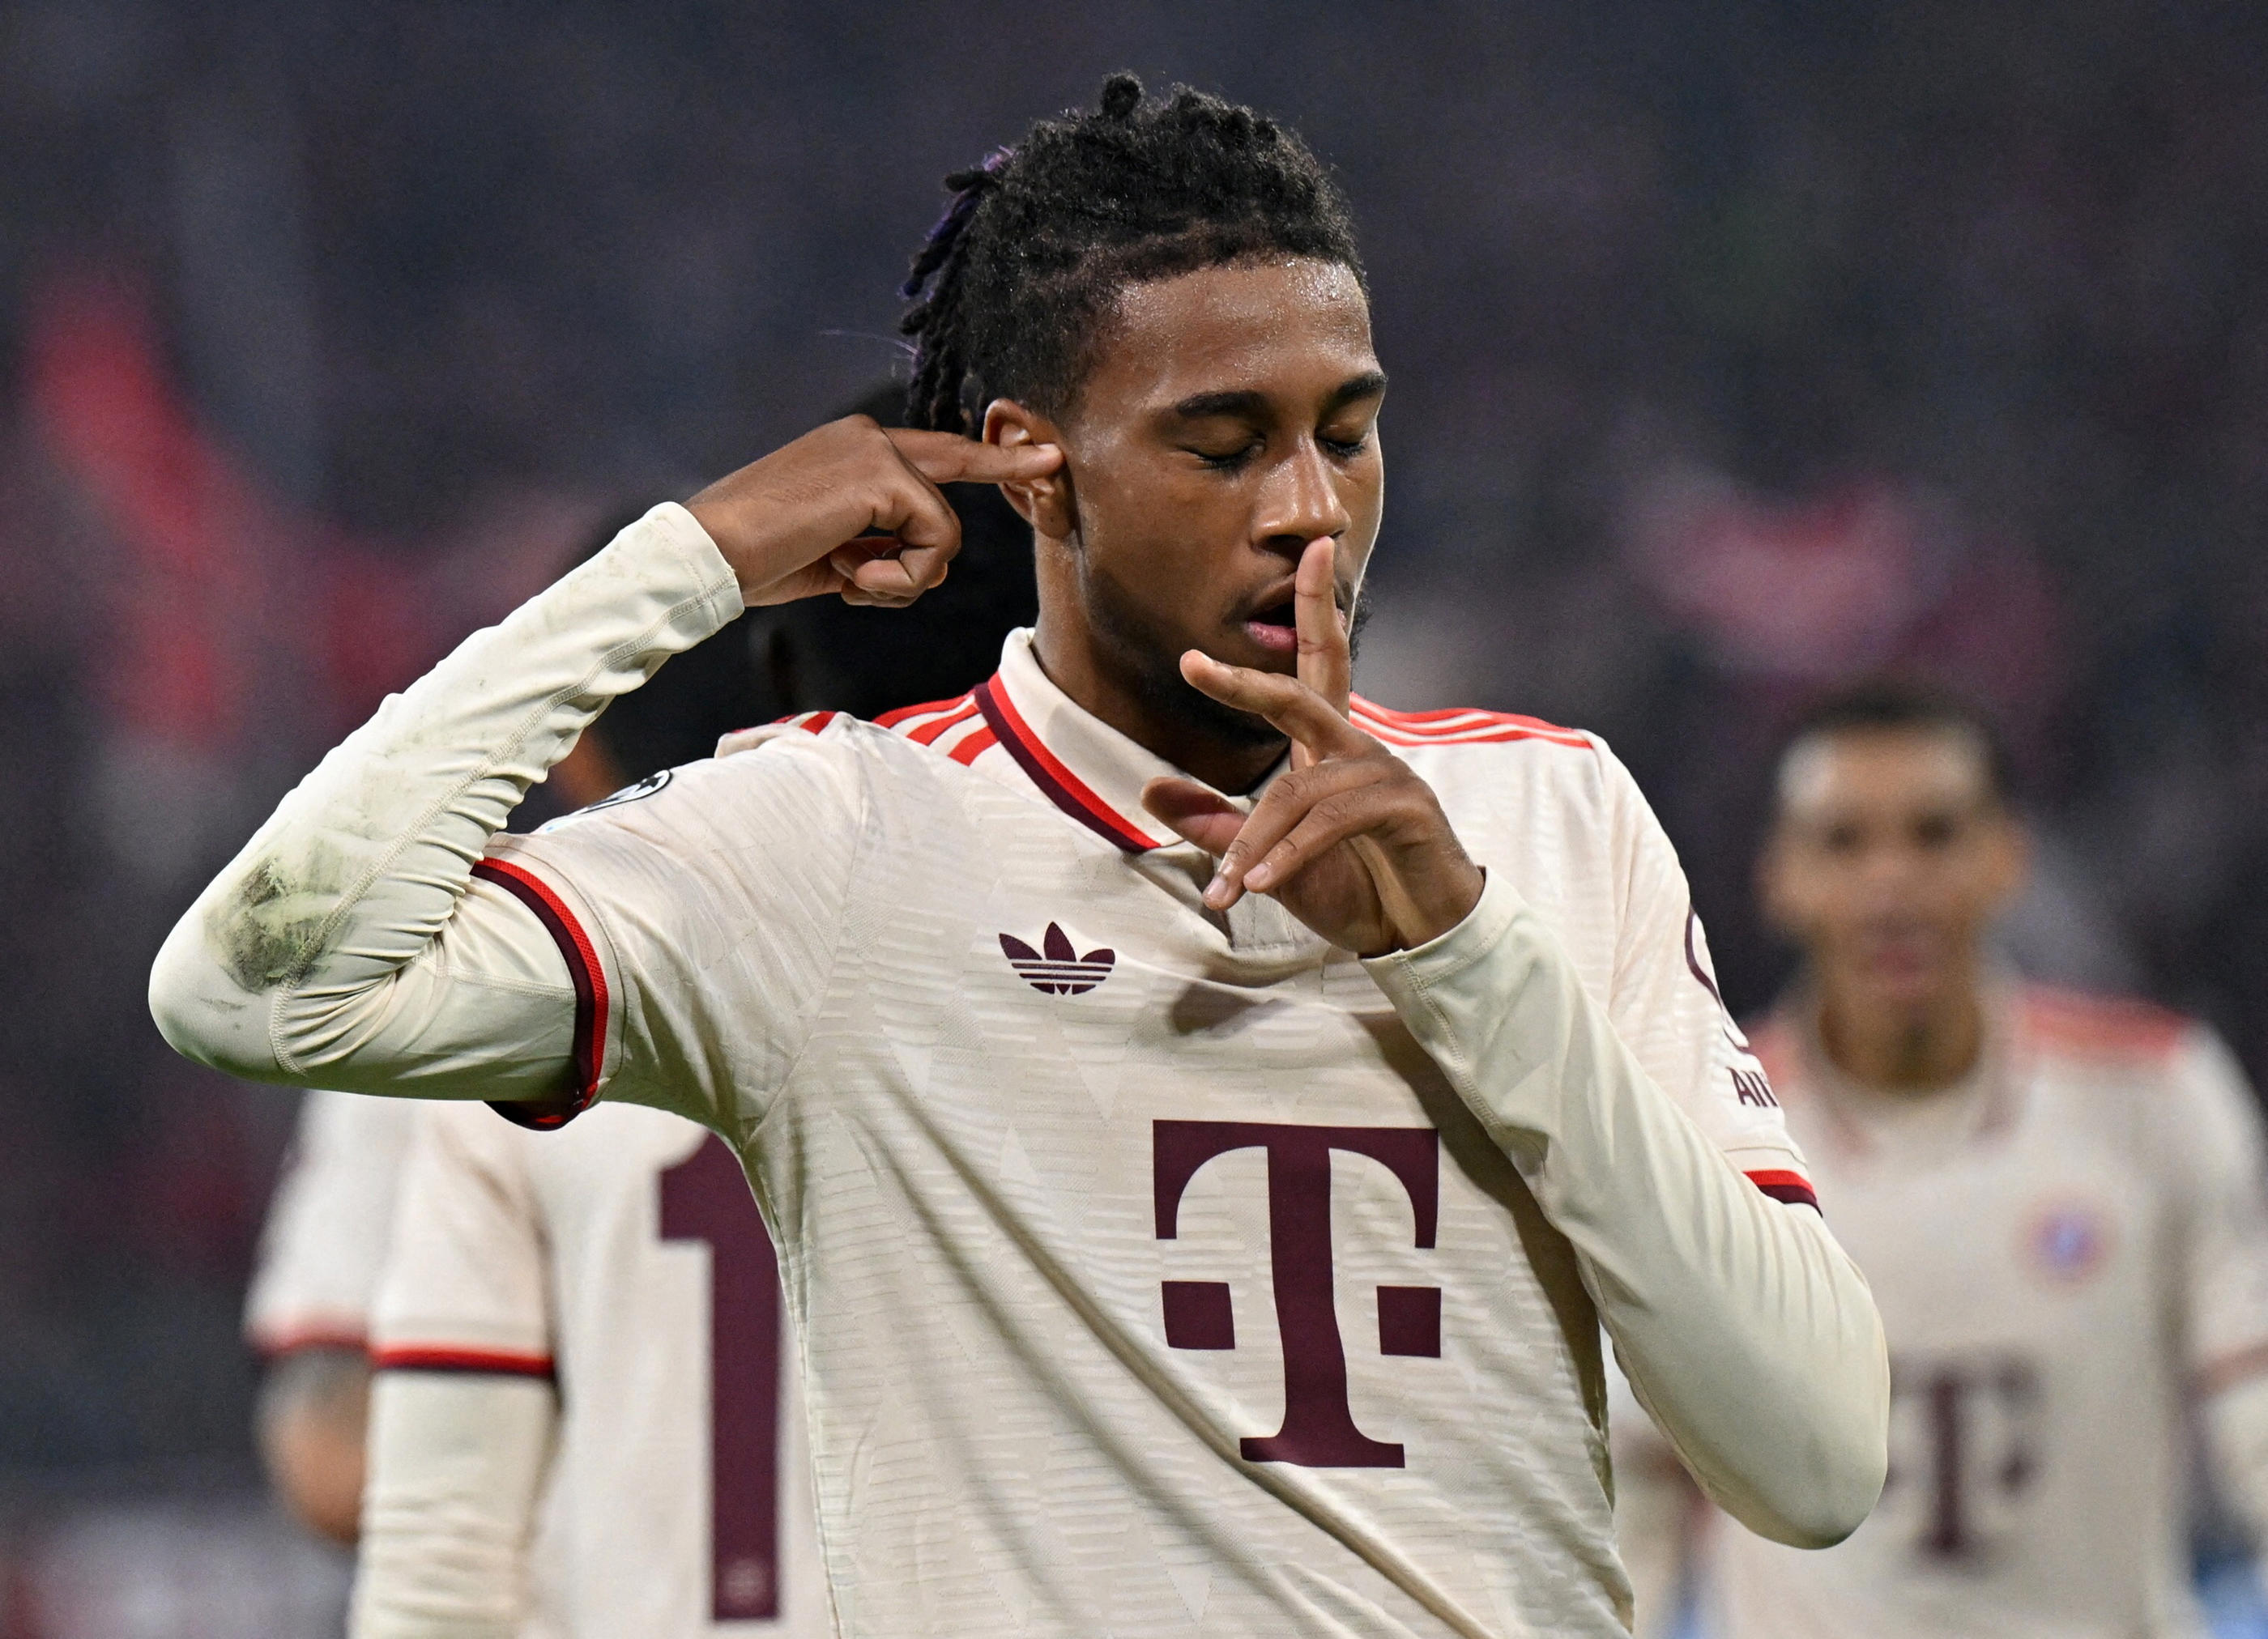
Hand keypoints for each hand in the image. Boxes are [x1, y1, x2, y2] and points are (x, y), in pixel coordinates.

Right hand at [686, 416, 1062, 606]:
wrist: (708, 554)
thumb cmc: (758, 560)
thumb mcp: (831, 553)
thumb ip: (877, 547)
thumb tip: (922, 564)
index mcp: (853, 448)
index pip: (935, 453)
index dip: (988, 458)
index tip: (1041, 455)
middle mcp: (868, 437)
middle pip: (956, 468)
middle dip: (1000, 477)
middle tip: (1048, 472)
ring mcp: (875, 452)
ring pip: (944, 529)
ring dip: (907, 578)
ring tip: (853, 582)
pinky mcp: (881, 477)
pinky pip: (934, 542)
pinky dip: (902, 578)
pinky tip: (853, 580)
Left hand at [1139, 538, 1484, 955]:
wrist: (1420, 931)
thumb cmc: (1353, 885)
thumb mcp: (1268, 861)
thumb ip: (1216, 826)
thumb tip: (1149, 786)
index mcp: (1328, 748)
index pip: (1319, 663)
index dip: (1313, 606)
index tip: (1309, 550)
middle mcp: (1356, 748)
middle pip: (1304, 693)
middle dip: (1246, 680)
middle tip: (1193, 664)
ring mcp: (1384, 774)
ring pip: (1298, 791)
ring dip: (1255, 843)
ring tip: (1226, 890)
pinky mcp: (1405, 809)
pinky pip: (1330, 823)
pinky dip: (1289, 856)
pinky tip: (1262, 885)